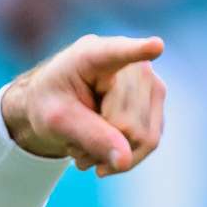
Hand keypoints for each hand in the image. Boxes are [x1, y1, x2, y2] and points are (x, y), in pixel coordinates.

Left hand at [1, 35, 165, 176]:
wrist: (57, 105)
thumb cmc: (49, 102)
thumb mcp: (56, 120)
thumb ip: (89, 136)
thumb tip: (126, 161)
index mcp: (92, 55)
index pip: (118, 53)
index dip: (138, 50)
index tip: (155, 45)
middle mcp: (130, 63)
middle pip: (129, 124)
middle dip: (102, 144)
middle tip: (73, 145)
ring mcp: (149, 81)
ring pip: (144, 137)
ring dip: (112, 153)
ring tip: (84, 148)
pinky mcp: (156, 100)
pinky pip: (150, 141)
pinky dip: (124, 154)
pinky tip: (102, 148)